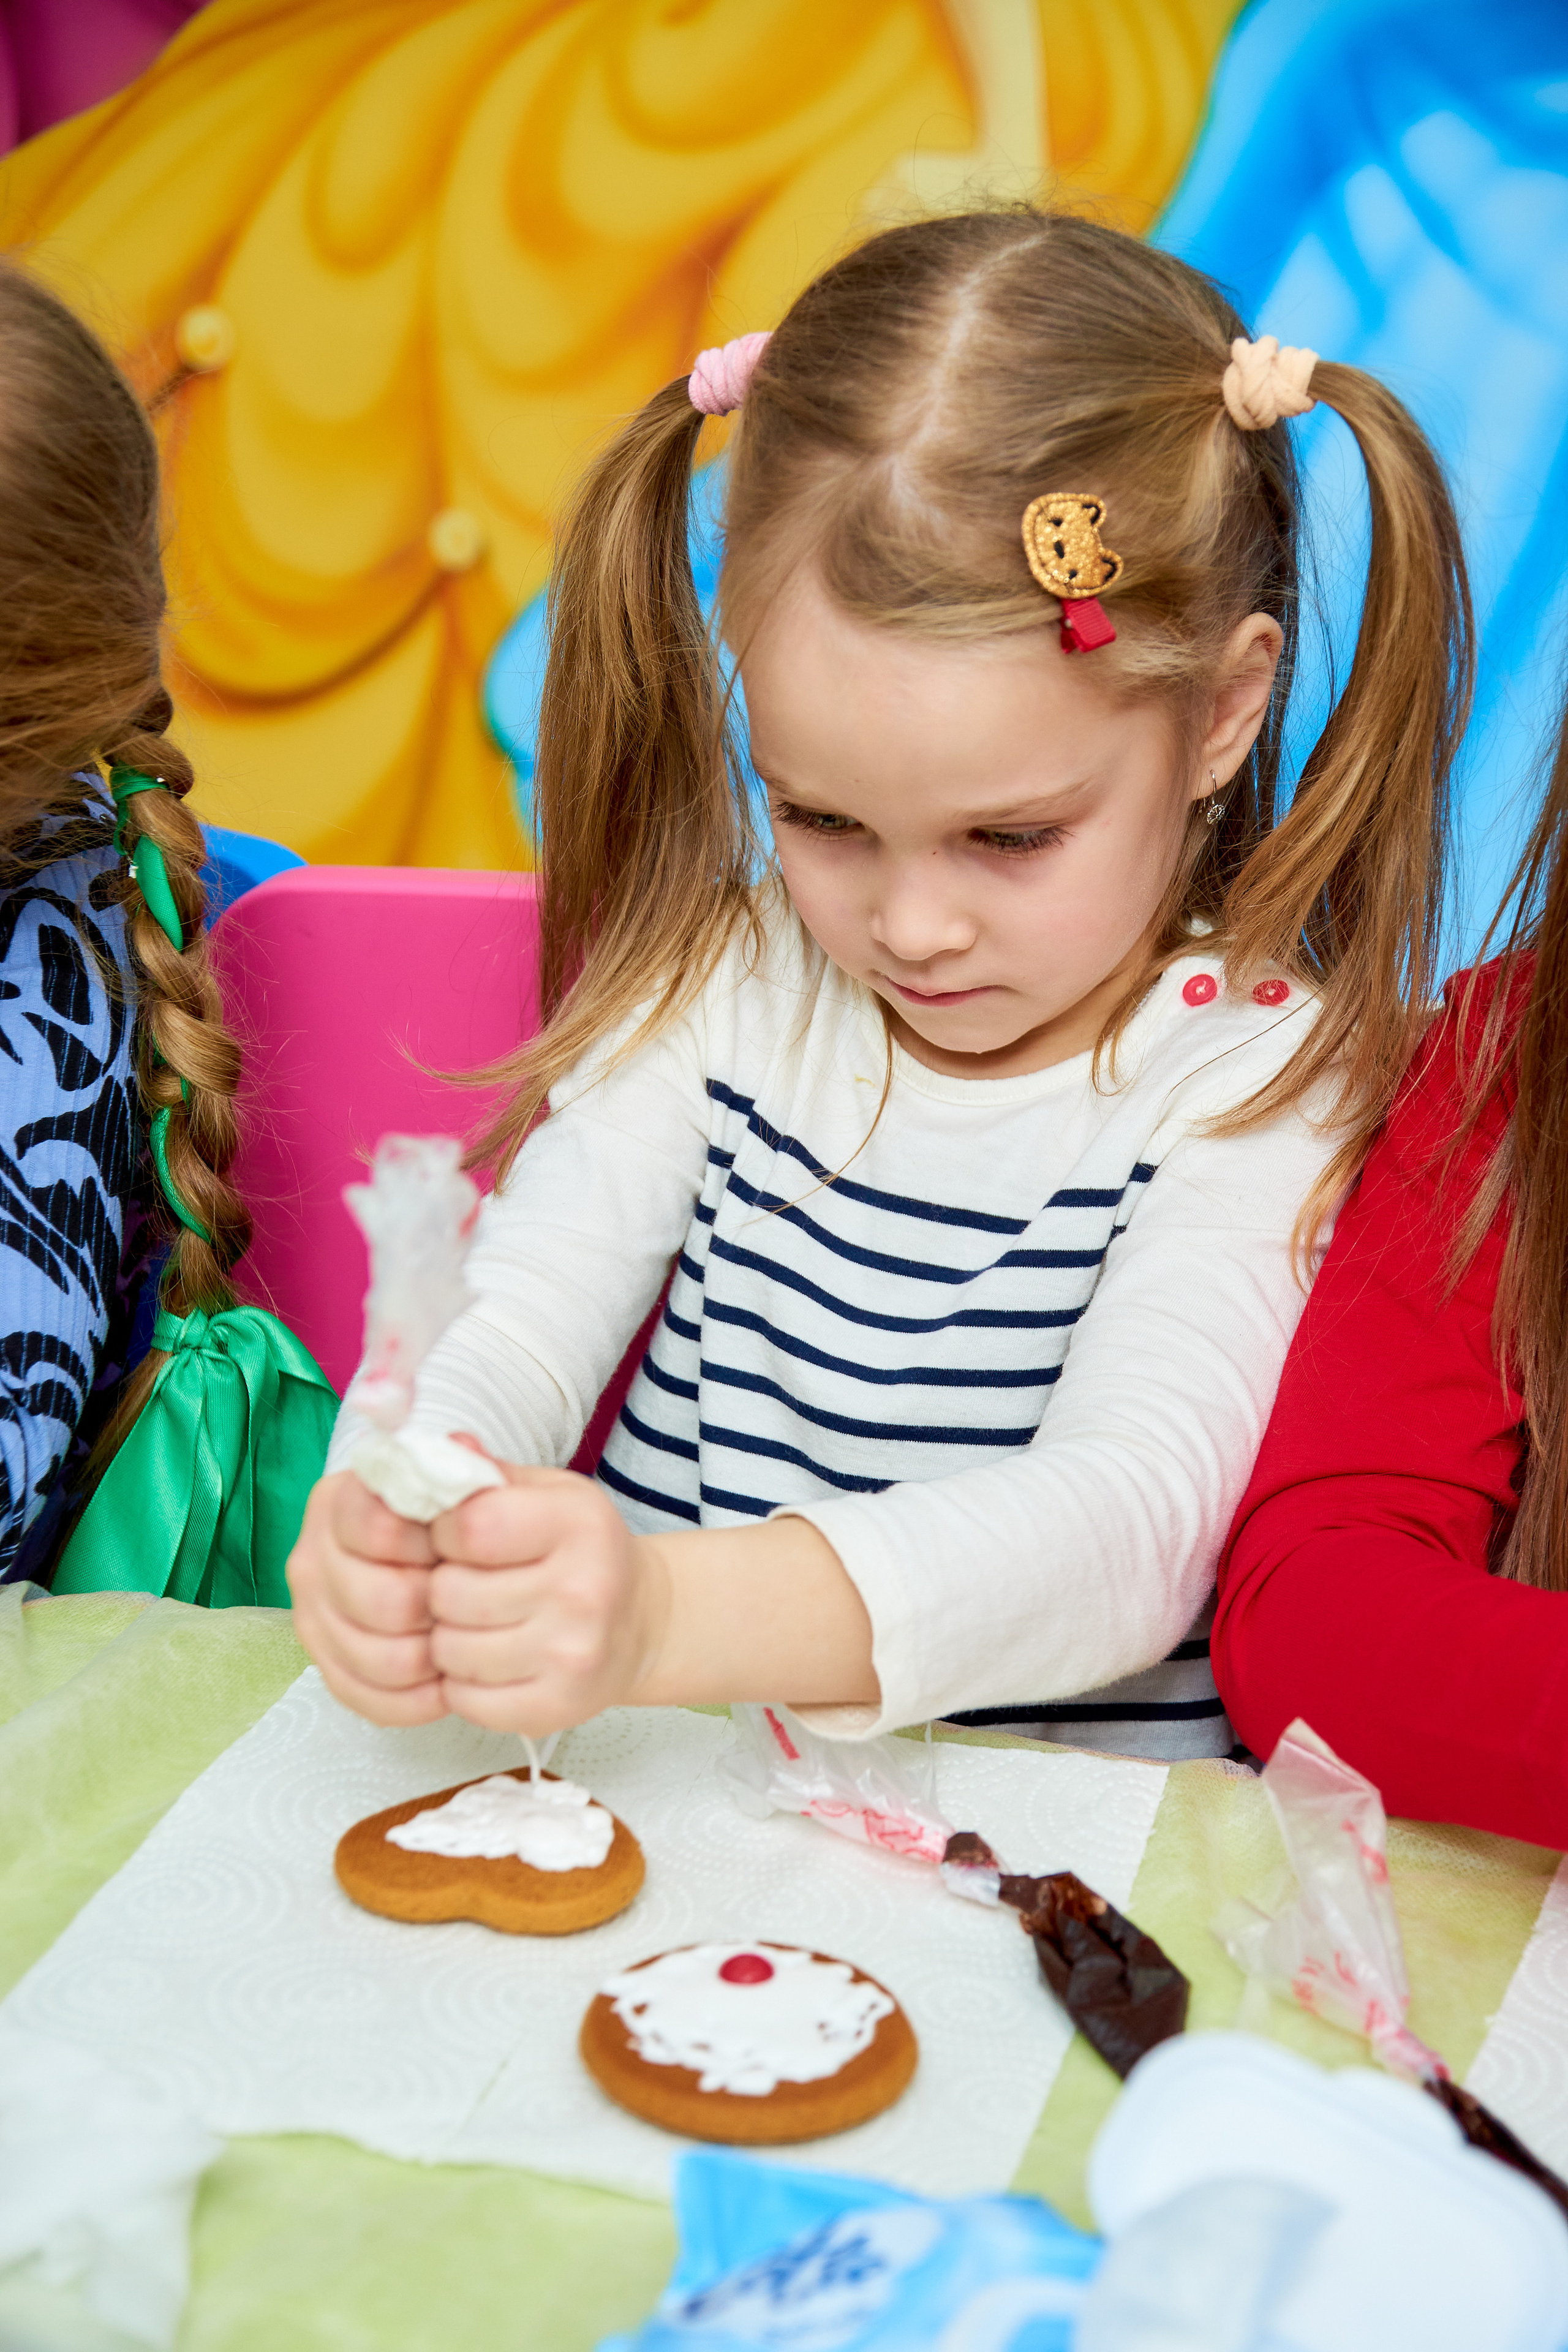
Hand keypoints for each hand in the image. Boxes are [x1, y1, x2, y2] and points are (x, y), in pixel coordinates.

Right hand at [286, 1472, 444, 1725]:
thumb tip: (461, 1448)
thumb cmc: (449, 1516)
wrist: (429, 1553)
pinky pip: (368, 1699)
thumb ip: (462, 1469)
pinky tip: (444, 1681)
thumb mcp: (464, 1483)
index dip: (430, 1546)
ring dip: (431, 1658)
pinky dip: (415, 1699)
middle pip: (382, 1601)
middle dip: (437, 1608)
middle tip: (469, 1605)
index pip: (379, 1527)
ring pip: (377, 1658)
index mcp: (340, 1503)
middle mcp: (311, 1558)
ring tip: (463, 1643)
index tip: (460, 1550)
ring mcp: (312, 1616)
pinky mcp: (324, 1666)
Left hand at [426, 1464, 667, 1735]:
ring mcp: (572, 1654)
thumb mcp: (548, 1494)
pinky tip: (488, 1662)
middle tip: (465, 1585)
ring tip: (476, 1624)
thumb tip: (429, 1452)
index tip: (454, 1536)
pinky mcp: (557, 1706)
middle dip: (441, 1588)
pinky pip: (465, 1701)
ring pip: (449, 1651)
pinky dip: (462, 1684)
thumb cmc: (580, 1550)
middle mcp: (583, 1590)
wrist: (641, 1622)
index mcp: (578, 1523)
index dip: (442, 1532)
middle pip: (449, 1593)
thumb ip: (486, 1475)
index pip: (469, 1525)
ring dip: (447, 1639)